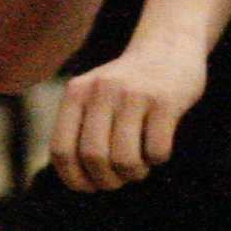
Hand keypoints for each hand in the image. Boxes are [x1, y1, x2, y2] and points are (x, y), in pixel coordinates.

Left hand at [47, 33, 206, 192]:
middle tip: (120, 177)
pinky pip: (157, 151)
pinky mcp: (165, 100)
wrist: (168, 44)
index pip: (62, 150)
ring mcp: (134, 93)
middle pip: (94, 158)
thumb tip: (77, 182)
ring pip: (125, 160)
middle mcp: (102, 90)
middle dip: (108, 180)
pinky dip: (158, 159)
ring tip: (140, 164)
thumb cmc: (127, 86)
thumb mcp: (93, 95)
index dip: (74, 179)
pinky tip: (159, 146)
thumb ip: (79, 128)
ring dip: (134, 174)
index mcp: (77, 92)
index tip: (90, 185)